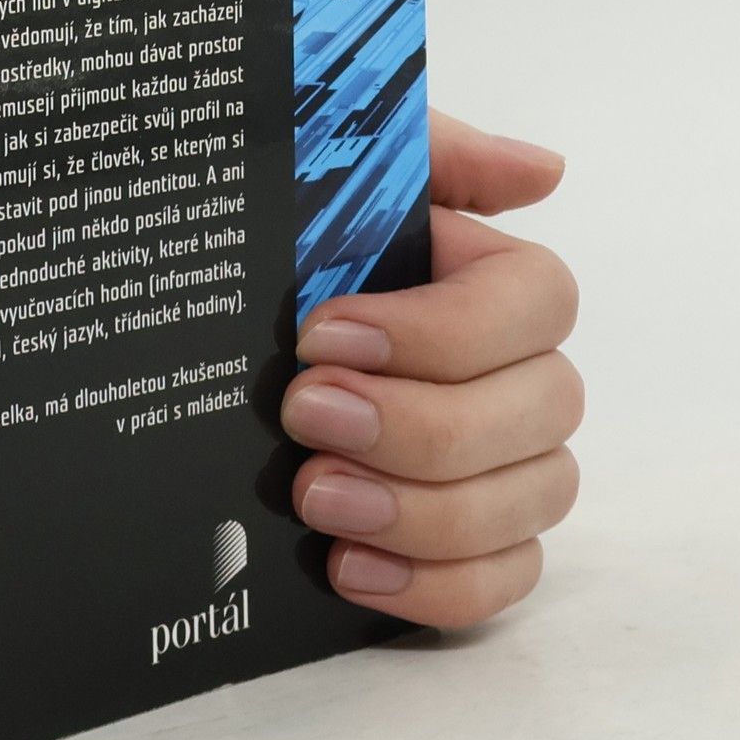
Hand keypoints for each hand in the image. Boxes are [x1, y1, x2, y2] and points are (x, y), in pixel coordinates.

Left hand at [283, 112, 580, 629]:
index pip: (535, 304)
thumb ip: (432, 154)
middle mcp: (514, 374)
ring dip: (423, 508)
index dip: (440, 330)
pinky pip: (500, 583)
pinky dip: (435, 586)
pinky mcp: (464, 544)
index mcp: (490, 277)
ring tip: (315, 497)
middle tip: (304, 417)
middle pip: (542, 412)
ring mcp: (501, 466)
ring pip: (529, 502)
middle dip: (420, 424)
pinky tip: (347, 566)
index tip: (323, 335)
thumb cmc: (280, 235)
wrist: (197, 308)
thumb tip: (542, 171)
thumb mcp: (330, 158)